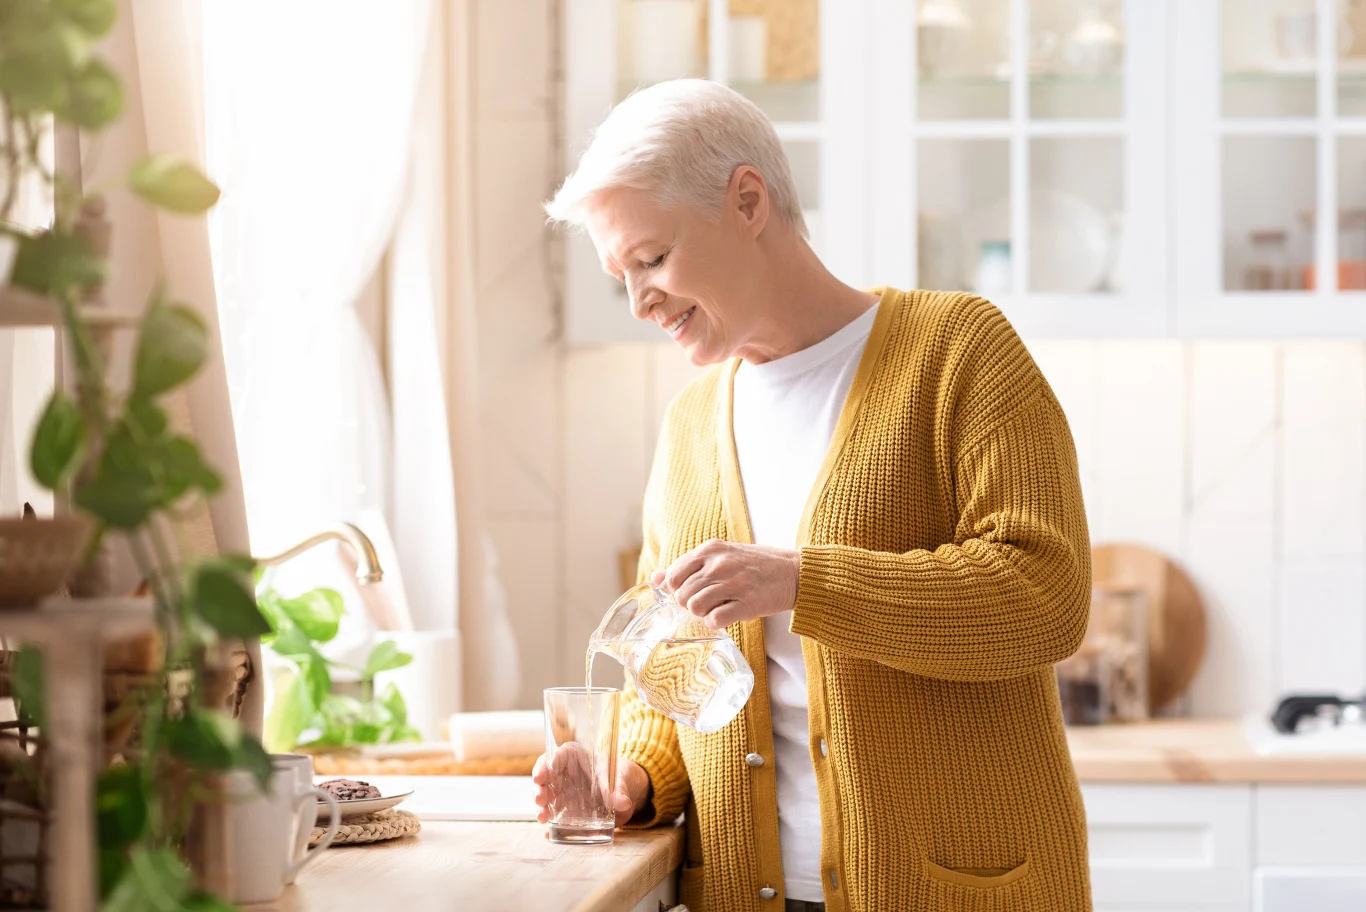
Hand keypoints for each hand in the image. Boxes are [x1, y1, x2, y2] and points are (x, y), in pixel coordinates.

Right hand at [533, 748, 650, 826]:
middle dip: (539, 789)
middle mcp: (566, 775)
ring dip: (542, 808)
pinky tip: (548, 833)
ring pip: (546, 798)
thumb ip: (620, 790)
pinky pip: (556, 817)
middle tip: (540, 800)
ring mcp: (564, 793)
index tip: (540, 777)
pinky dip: (551, 825)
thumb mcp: (622, 779)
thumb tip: (624, 802)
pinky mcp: (568, 811)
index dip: (545, 765)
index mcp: (576, 758)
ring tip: (543, 817)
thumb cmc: (621, 775)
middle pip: (545, 778)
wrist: (628, 792)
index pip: (557, 756)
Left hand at [650, 539, 799, 629]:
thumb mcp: (719, 555)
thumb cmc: (753, 565)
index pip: (673, 576)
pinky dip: (715, 623)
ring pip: (694, 607)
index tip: (689, 592)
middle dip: (688, 604)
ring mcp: (733, 583)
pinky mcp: (746, 604)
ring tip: (715, 609)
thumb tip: (655, 579)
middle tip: (705, 603)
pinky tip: (724, 618)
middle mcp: (719, 564)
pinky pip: (714, 620)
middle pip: (682, 595)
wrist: (792, 573)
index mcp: (710, 550)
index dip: (676, 590)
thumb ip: (687, 566)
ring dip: (701, 614)